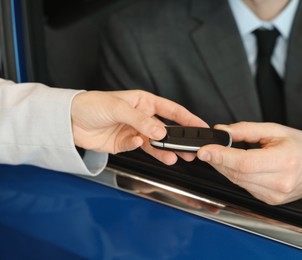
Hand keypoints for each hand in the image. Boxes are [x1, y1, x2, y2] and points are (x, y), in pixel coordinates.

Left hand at [71, 90, 207, 164]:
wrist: (68, 121)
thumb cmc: (91, 105)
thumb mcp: (118, 108)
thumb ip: (141, 121)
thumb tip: (161, 133)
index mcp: (144, 102)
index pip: (171, 110)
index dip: (188, 118)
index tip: (201, 126)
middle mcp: (141, 117)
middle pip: (166, 130)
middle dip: (178, 140)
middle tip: (190, 150)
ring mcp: (134, 131)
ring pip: (155, 143)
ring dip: (164, 151)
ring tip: (174, 158)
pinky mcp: (124, 144)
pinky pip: (137, 148)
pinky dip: (140, 148)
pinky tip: (138, 145)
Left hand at [197, 122, 301, 204]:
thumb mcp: (277, 130)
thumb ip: (246, 130)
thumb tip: (222, 131)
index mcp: (285, 162)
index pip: (244, 163)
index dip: (221, 157)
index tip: (205, 150)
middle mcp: (280, 183)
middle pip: (237, 174)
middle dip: (218, 161)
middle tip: (207, 149)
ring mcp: (275, 196)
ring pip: (238, 182)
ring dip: (224, 168)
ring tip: (220, 154)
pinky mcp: (270, 201)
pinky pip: (244, 187)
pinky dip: (235, 175)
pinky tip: (235, 165)